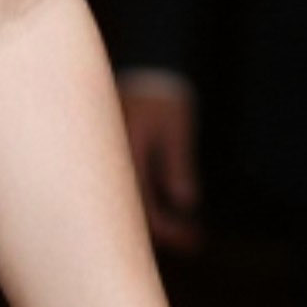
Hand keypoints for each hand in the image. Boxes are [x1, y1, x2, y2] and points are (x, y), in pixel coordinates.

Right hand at [120, 84, 203, 253]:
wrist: (145, 65)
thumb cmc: (162, 92)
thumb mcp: (176, 126)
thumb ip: (178, 164)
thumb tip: (185, 203)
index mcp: (124, 156)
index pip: (144, 208)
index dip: (170, 230)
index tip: (195, 239)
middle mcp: (111, 165)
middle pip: (133, 214)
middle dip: (165, 232)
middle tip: (195, 241)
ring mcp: (111, 165)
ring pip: (130, 205)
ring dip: (159, 219)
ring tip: (190, 229)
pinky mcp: (117, 162)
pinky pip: (130, 191)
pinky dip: (151, 202)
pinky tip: (172, 205)